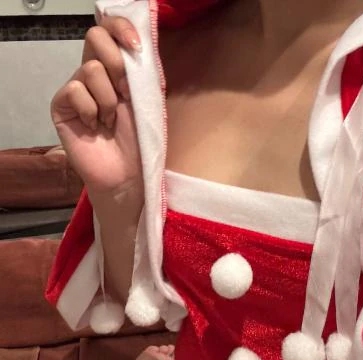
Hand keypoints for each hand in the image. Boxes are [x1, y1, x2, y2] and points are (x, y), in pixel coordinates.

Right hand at [50, 16, 143, 195]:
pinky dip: (91, 110)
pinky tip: (94, 127)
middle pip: (95, 37)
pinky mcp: (61, 105)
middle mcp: (94, 74)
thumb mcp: (147, 101)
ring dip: (110, 99)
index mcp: (116, 70)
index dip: (120, 29)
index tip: (137, 47)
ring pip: (91, 69)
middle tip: (126, 94)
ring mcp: (76, 89)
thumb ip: (139, 72)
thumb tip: (133, 44)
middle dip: (117, 64)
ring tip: (111, 122)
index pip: (110, 31)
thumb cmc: (140, 141)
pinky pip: (75, 90)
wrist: (128, 174)